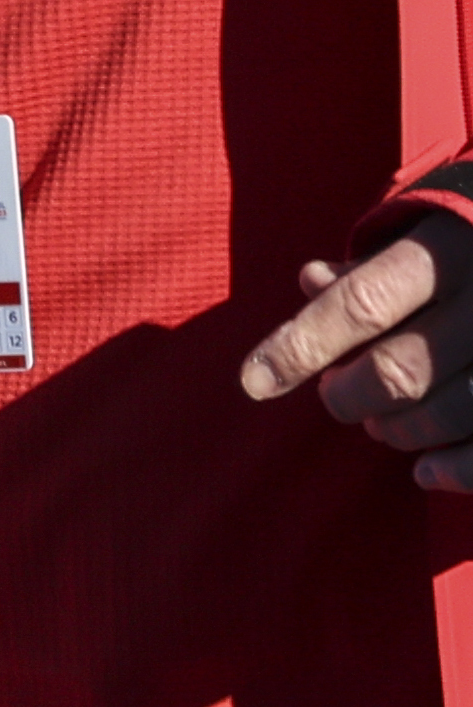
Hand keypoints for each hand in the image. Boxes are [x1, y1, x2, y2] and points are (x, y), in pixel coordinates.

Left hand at [240, 212, 472, 484]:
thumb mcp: (431, 233)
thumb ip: (371, 266)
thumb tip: (309, 281)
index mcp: (455, 248)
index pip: (362, 303)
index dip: (301, 346)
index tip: (254, 382)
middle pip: (399, 370)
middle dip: (351, 396)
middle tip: (341, 396)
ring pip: (450, 411)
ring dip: (401, 431)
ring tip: (384, 424)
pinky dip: (458, 469)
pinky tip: (427, 473)